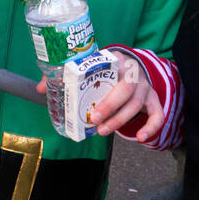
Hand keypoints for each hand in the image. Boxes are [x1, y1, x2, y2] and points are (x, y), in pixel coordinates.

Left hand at [37, 54, 161, 140]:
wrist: (130, 65)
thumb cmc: (103, 69)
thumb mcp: (88, 67)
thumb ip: (65, 75)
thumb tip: (40, 88)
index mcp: (115, 60)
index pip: (111, 69)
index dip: (100, 85)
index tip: (88, 103)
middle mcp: (134, 72)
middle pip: (126, 90)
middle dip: (111, 107)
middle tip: (95, 120)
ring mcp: (145, 86)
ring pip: (137, 105)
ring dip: (120, 121)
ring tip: (103, 132)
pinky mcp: (153, 99)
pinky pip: (158, 114)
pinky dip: (152, 127)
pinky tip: (141, 139)